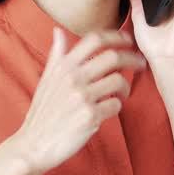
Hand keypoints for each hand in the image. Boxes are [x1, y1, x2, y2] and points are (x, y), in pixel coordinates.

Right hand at [11, 28, 145, 171]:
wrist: (34, 144)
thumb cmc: (43, 112)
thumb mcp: (46, 79)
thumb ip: (57, 55)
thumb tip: (58, 31)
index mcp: (63, 66)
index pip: (94, 39)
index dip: (116, 36)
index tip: (127, 40)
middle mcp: (72, 78)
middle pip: (112, 57)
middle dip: (132, 58)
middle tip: (140, 64)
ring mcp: (81, 97)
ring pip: (118, 80)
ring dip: (126, 86)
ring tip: (123, 93)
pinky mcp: (89, 116)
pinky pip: (116, 105)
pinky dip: (117, 106)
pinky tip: (110, 109)